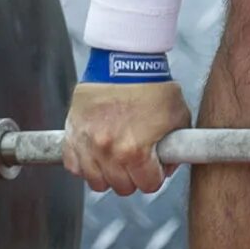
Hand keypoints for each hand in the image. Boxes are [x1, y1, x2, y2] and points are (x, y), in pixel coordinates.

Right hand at [61, 76, 185, 195]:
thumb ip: (177, 147)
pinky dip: (84, 163)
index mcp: (135, 151)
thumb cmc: (153, 86)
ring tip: (116, 160)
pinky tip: (96, 154)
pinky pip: (73, 165)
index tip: (154, 168)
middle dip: (133, 177)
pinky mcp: (71, 133)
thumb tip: (168, 166)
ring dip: (108, 175)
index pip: (148, 185)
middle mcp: (108, 151)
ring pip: (96, 182)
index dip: (155, 176)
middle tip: (136, 162)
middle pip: (122, 187)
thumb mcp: (178, 117)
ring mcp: (86, 144)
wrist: (124, 61)